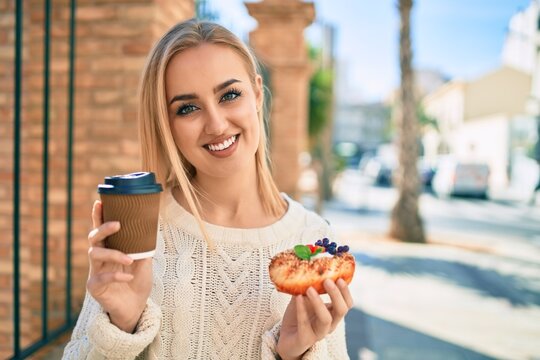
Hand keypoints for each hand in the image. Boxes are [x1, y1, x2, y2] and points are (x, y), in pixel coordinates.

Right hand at [86, 200, 152, 332]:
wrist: (135, 307)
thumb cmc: (137, 281)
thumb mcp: (144, 262)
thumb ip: (143, 247)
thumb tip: (150, 229)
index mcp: (110, 248)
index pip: (102, 229)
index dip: (99, 216)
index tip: (99, 201)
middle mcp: (100, 258)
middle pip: (93, 238)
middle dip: (103, 228)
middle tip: (118, 224)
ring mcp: (95, 271)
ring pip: (94, 254)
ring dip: (113, 254)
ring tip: (129, 259)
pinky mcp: (95, 287)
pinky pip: (101, 278)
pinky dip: (116, 275)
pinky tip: (128, 276)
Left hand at [276, 279, 353, 359]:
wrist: (286, 339)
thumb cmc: (298, 317)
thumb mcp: (304, 299)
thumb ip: (307, 285)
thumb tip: (306, 266)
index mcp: (333, 314)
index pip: (347, 304)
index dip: (346, 291)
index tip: (340, 277)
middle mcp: (330, 324)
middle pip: (341, 310)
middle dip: (336, 294)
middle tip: (327, 280)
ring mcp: (319, 333)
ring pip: (326, 319)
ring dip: (319, 302)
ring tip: (310, 288)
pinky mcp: (305, 339)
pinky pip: (305, 325)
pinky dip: (301, 309)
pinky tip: (298, 297)